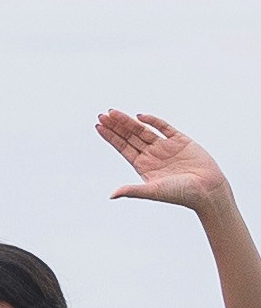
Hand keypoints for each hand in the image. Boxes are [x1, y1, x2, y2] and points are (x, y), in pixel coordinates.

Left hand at [101, 108, 232, 213]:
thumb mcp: (153, 191)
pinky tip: (140, 116)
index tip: (98, 125)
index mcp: (143, 166)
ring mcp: (165, 146)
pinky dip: (153, 121)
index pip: (122, 147)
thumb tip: (111, 195)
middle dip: (116, 126)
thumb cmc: (181, 194)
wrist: (208, 190)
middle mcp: (152, 154)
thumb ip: (132, 190)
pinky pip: (165, 127)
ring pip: (143, 130)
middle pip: (130, 136)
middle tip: (102, 114)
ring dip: (129, 121)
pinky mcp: (181, 140)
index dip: (111, 137)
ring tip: (113, 112)